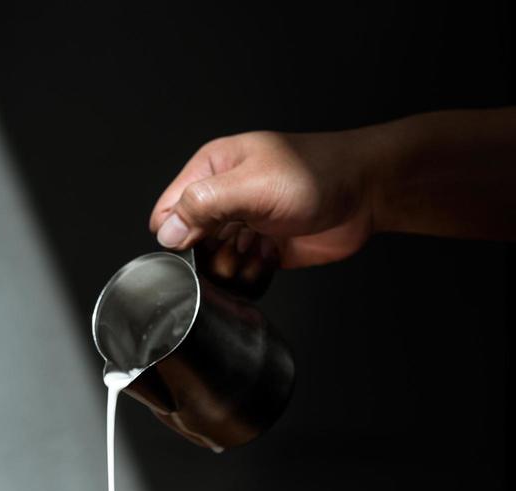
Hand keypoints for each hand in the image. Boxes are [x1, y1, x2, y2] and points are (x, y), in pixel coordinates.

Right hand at [149, 129, 376, 268]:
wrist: (366, 193)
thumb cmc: (315, 174)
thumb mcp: (252, 184)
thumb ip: (204, 204)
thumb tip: (167, 231)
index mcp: (212, 172)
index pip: (169, 212)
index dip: (178, 234)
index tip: (204, 241)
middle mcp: (224, 200)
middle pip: (190, 245)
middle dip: (210, 255)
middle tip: (240, 243)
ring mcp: (244, 227)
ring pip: (215, 265)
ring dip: (234, 268)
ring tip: (259, 249)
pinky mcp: (263, 251)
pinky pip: (242, 277)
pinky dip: (254, 275)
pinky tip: (272, 258)